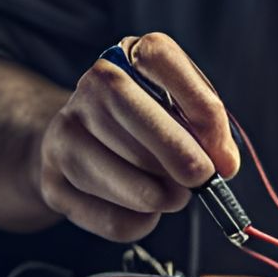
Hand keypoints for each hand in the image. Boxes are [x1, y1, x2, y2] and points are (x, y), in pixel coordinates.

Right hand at [30, 32, 240, 243]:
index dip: (200, 107)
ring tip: (173, 195)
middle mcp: (91, 85)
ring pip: (116, 169)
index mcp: (130, 55)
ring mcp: (65, 131)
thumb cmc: (148, 125)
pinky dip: (137, 222)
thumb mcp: (182, 109)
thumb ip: (208, 128)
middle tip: (203, 180)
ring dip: (158, 194)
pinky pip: (104, 213)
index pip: (161, 58)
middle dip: (176, 153)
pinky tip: (146, 213)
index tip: (221, 151)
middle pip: (129, 108)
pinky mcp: (53, 180)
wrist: (84, 144)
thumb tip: (224, 163)